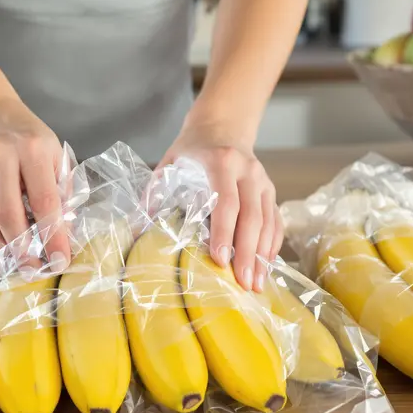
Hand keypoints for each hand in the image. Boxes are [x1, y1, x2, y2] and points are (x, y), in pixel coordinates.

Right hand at [0, 92, 70, 269]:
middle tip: (32, 269)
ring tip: (9, 261)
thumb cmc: (24, 134)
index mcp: (30, 149)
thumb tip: (63, 230)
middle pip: (7, 215)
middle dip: (21, 250)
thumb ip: (60, 188)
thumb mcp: (52, 150)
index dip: (54, 236)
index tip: (60, 260)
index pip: (45, 202)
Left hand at [157, 123, 281, 292]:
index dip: (224, 232)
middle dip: (247, 252)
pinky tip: (264, 268)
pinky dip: (272, 246)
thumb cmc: (192, 150)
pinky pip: (276, 222)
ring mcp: (263, 181)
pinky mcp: (271, 192)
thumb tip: (136, 228)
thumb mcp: (169, 162)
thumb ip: (154, 192)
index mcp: (221, 162)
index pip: (226, 202)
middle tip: (242, 283)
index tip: (219, 259)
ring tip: (255, 285)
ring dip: (262, 255)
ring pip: (268, 222)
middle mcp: (248, 171)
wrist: (222, 127)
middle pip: (252, 216)